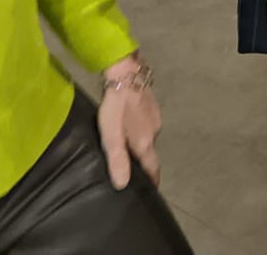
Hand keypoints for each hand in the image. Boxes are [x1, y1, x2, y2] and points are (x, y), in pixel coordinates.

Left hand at [98, 53, 161, 189]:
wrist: (126, 74)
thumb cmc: (116, 107)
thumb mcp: (111, 136)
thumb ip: (117, 160)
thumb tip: (123, 185)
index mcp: (144, 143)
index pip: (153, 168)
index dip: (153, 181)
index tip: (151, 191)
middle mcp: (154, 132)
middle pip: (150, 153)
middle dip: (143, 162)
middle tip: (131, 168)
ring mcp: (155, 118)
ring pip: (148, 137)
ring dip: (140, 144)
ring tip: (126, 146)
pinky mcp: (152, 106)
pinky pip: (147, 125)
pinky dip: (140, 130)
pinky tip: (129, 126)